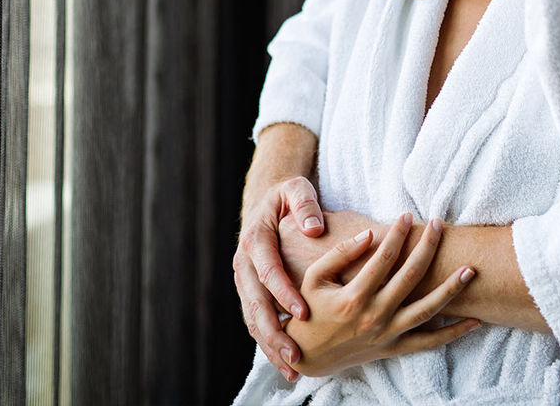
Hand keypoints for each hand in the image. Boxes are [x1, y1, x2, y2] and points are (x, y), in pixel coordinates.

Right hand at [234, 175, 326, 381]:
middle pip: (256, 304)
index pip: (268, 271)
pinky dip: (269, 342)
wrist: (267, 202)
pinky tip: (285, 362)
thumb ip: (305, 204)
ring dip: (271, 345)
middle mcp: (245, 264)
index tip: (304, 312)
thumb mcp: (296, 189)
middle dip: (274, 332)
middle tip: (295, 354)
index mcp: (255, 240)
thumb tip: (314, 227)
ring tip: (293, 369)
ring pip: (253, 319)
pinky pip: (257, 321)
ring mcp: (245, 281)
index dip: (284, 293)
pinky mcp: (251, 292)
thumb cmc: (288, 197)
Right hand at [286, 214, 481, 377]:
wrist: (306, 356)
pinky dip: (453, 334)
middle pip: (411, 277)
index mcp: (353, 298)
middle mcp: (374, 316)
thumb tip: (370, 234)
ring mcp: (387, 335)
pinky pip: (429, 343)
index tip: (407, 215)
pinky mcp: (394, 349)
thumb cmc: (308, 311)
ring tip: (471, 270)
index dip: (397, 233)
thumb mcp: (314, 279)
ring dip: (451, 289)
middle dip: (428, 247)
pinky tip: (475, 321)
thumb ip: (340, 254)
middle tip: (440, 224)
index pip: (383, 258)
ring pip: (427, 310)